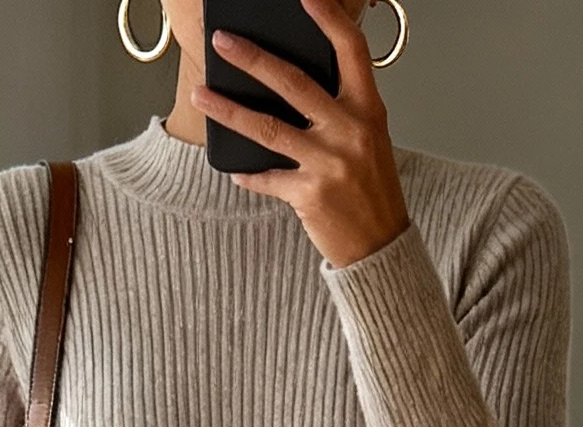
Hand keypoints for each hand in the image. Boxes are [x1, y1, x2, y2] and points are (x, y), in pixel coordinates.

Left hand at [195, 0, 408, 267]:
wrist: (380, 247)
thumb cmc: (371, 189)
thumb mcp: (369, 138)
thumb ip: (341, 108)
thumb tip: (292, 84)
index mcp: (368, 109)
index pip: (350, 50)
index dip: (328, 18)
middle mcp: (349, 131)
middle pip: (293, 83)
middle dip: (253, 59)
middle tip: (223, 43)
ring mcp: (329, 164)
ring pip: (268, 128)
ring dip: (229, 110)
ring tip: (202, 96)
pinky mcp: (309, 194)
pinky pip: (268, 178)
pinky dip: (249, 175)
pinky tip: (236, 170)